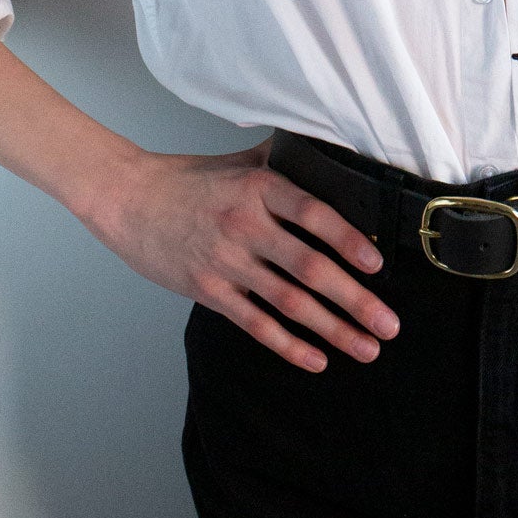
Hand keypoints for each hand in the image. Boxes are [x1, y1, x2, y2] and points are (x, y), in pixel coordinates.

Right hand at [80, 139, 400, 372]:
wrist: (128, 199)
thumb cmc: (188, 178)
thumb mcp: (240, 159)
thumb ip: (285, 161)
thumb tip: (332, 159)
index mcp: (259, 186)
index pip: (315, 214)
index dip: (349, 240)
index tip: (377, 265)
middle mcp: (246, 225)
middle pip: (310, 268)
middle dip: (356, 300)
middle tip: (389, 324)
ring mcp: (227, 262)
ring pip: (290, 303)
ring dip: (333, 329)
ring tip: (366, 347)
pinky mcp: (209, 291)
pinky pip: (256, 324)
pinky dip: (288, 344)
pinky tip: (316, 357)